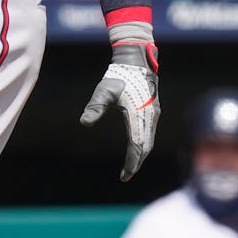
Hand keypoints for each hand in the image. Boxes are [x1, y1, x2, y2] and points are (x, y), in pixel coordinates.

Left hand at [80, 43, 159, 181]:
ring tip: (131, 166)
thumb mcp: (104, 91)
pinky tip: (137, 148)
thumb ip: (95, 107)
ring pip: (149, 141)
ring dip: (141, 155)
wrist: (136, 62)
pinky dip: (144, 144)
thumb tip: (84, 123)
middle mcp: (149, 118)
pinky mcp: (154, 111)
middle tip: (126, 175)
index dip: (132, 162)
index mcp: (138, 116)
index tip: (124, 175)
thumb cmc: (118, 76)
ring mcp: (154, 115)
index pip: (136, 146)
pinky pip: (150, 133)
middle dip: (137, 162)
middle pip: (145, 147)